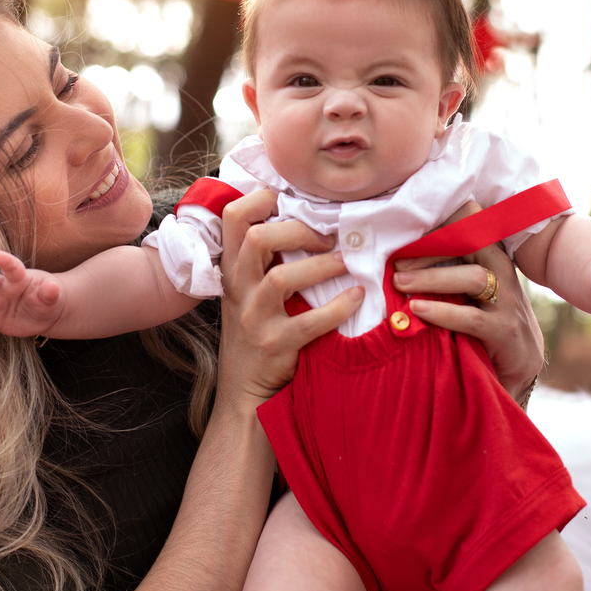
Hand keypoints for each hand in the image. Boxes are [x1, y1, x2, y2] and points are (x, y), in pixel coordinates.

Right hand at [217, 190, 364, 411]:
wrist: (245, 392)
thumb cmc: (255, 333)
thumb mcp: (247, 292)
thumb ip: (264, 260)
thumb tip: (307, 218)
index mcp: (232, 270)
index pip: (233, 217)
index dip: (260, 198)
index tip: (292, 200)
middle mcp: (239, 289)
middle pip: (256, 239)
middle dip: (297, 229)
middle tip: (328, 236)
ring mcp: (254, 318)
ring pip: (282, 279)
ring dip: (322, 266)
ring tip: (347, 263)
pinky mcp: (275, 345)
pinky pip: (309, 322)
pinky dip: (339, 307)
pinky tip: (357, 298)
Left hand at [392, 202, 543, 401]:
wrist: (520, 362)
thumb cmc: (482, 317)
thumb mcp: (464, 287)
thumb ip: (442, 269)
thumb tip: (395, 258)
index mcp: (488, 254)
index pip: (468, 220)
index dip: (437, 222)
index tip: (404, 233)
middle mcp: (501, 270)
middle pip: (470, 241)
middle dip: (428, 247)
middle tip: (395, 262)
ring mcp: (507, 300)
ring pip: (470, 277)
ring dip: (430, 279)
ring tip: (399, 283)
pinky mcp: (504, 330)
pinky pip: (470, 318)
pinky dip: (441, 312)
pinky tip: (418, 310)